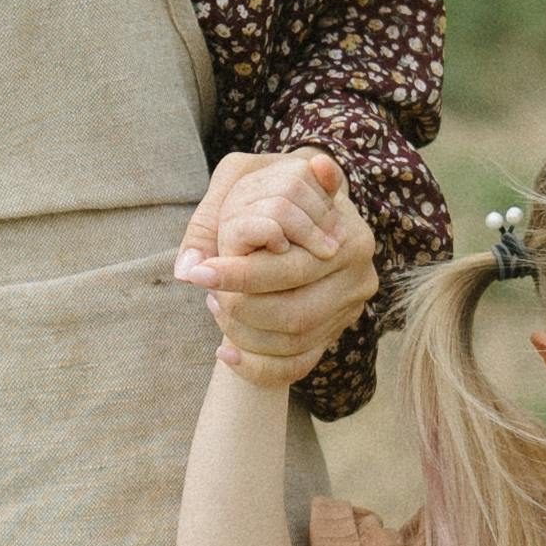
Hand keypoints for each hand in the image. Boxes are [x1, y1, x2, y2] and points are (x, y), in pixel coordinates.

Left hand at [177, 150, 375, 368]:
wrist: (303, 204)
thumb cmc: (269, 186)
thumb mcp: (242, 178)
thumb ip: (212, 217)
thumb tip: (187, 270)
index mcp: (346, 233)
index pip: (292, 268)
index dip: (242, 275)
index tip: (200, 275)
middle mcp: (359, 274)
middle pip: (295, 312)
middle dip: (241, 309)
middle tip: (207, 293)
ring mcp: (351, 307)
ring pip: (296, 341)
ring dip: (245, 334)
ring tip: (216, 306)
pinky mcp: (337, 331)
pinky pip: (299, 363)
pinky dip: (259, 368)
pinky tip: (224, 353)